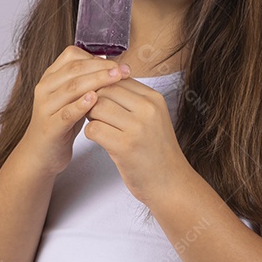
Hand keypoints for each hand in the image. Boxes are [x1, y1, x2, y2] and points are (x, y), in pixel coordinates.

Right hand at [19, 46, 128, 176]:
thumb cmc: (62, 123)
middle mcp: (45, 88)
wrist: (40, 154)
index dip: (97, 57)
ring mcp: (46, 107)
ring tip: (116, 79)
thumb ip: (86, 81)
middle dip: (102, 67)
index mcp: (51, 77)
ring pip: (72, 87)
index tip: (118, 63)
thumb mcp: (72, 97)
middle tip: (124, 70)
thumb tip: (112, 65)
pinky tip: (95, 100)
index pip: (72, 56)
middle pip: (75, 69)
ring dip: (96, 81)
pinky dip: (81, 104)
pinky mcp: (50, 127)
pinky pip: (66, 113)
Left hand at [84, 75, 190, 205]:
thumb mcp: (152, 117)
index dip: (102, 86)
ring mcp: (137, 128)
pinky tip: (99, 140)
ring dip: (90, 117)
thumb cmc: (156, 150)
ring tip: (98, 126)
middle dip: (92, 100)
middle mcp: (148, 109)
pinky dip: (90, 133)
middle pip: (105, 90)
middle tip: (93, 114)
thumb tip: (102, 79)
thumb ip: (131, 99)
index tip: (97, 98)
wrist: (171, 183)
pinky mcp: (125, 147)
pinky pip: (94, 129)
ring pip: (96, 107)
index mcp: (154, 98)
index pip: (117, 78)